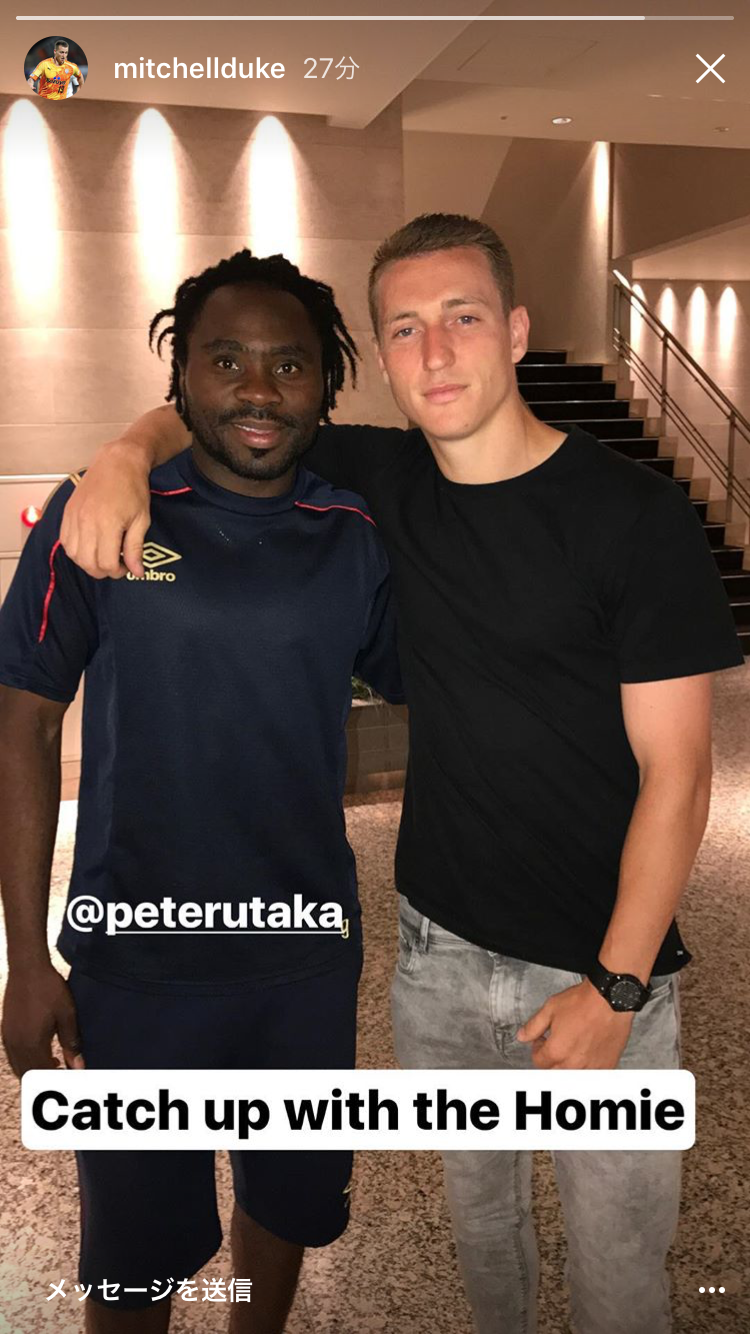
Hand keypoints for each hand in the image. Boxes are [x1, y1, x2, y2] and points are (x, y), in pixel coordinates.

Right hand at [2, 964, 84, 1076]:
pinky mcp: (6, 1030)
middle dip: (45, 1080)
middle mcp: (16, 1045)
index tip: (70, 1080)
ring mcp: (8, 1038)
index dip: (56, 1081)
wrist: (27, 968)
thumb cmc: (49, 989)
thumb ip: (72, 1043)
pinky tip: (41, 1052)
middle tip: (64, 1075)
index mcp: (32, 1044)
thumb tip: (78, 1067)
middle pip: (28, 1076)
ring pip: (19, 1067)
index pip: (43, 1075)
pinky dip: (25, 1062)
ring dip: (35, 1072)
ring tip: (55, 1066)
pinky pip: (13, 1056)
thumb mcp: (67, 1016)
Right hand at [60, 440, 151, 578]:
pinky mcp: (67, 512)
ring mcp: (74, 516)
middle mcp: (86, 522)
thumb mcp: (142, 520)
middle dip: (103, 570)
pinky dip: (75, 550)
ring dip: (88, 562)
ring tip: (102, 555)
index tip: (127, 567)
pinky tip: (89, 546)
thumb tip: (137, 572)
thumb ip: (135, 548)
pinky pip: (65, 541)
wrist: (117, 462)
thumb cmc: (133, 488)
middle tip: (115, 563)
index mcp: (107, 524)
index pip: (106, 564)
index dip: (118, 571)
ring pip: (74, 555)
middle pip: (88, 563)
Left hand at [517, 980, 633, 1069]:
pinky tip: (587, 1052)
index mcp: (556, 1051)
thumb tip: (522, 1036)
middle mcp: (573, 1064)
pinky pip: (592, 1074)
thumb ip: (533, 1026)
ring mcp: (591, 1067)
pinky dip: (587, 1067)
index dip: (537, 1048)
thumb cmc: (584, 1002)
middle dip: (550, 1059)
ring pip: (572, 1075)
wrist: (611, 999)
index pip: (538, 1062)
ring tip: (571, 1047)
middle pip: (553, 1072)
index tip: (542, 1039)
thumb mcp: (550, 1009)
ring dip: (568, 1064)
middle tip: (556, 1044)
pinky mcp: (607, 1065)